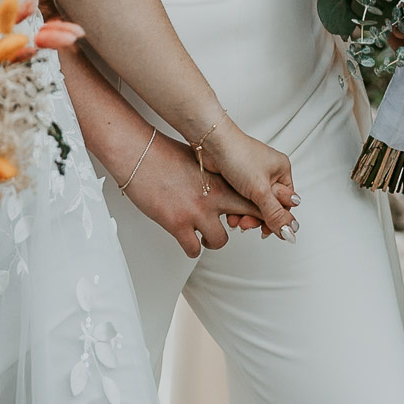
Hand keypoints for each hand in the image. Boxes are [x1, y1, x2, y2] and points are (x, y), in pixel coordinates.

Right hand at [121, 132, 260, 258]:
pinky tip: (188, 239)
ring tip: (205, 235)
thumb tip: (222, 186)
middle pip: (248, 216)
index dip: (262, 207)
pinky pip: (194, 250)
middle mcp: (213, 196)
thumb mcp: (198, 161)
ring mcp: (197, 212)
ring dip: (213, 239)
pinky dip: (192, 248)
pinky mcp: (178, 224)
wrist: (139, 154)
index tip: (264, 215)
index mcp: (220, 179)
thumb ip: (214, 177)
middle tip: (245, 228)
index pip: (253, 196)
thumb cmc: (163, 154)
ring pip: (220, 241)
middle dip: (250, 225)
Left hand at [200, 118, 297, 240]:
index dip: (278, 218)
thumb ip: (275, 214)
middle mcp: (268, 172)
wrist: (211, 145)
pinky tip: (230, 215)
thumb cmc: (238, 155)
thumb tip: (289, 232)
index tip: (267, 230)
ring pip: (254, 205)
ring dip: (246, 216)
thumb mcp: (260, 190)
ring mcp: (251, 176)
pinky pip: (241, 201)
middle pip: (270, 206)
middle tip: (249, 224)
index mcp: (281, 170)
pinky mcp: (237, 179)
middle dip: (258, 218)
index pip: (287, 202)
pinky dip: (236, 210)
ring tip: (237, 220)